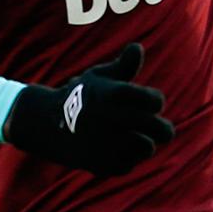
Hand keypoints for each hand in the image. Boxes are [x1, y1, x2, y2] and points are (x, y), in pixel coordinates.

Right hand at [1, 43, 175, 175]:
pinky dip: (126, 157)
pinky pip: (130, 163)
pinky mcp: (102, 164)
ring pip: (147, 148)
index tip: (151, 103)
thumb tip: (137, 47)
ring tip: (135, 137)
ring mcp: (107, 143)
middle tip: (163, 130)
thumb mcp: (99, 76)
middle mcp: (112, 118)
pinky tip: (116, 149)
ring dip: (144, 143)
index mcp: (114, 94)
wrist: (48, 124)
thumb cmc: (81, 97)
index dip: (155, 101)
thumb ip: (124, 65)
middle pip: (160, 129)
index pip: (155, 101)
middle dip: (163, 129)